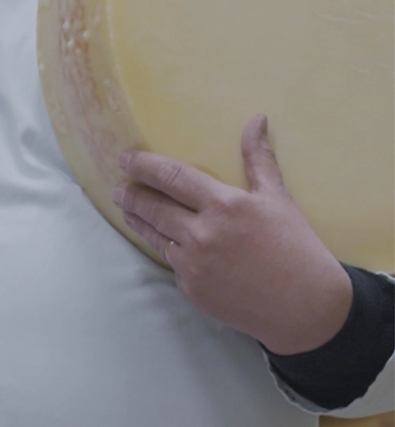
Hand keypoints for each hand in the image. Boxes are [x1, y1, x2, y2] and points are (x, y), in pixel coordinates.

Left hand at [111, 114, 352, 355]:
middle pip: (153, 208)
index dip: (144, 165)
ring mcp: (193, 265)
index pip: (171, 177)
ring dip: (139, 221)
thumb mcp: (279, 198)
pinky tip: (164, 243)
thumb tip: (256, 119)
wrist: (305, 307)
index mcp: (223, 205)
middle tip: (119, 188)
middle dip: (131, 195)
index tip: (126, 159)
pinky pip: (172, 264)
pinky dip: (168, 251)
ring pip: (155, 237)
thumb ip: (259, 158)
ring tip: (128, 210)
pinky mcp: (192, 291)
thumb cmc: (296, 247)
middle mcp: (202, 234)